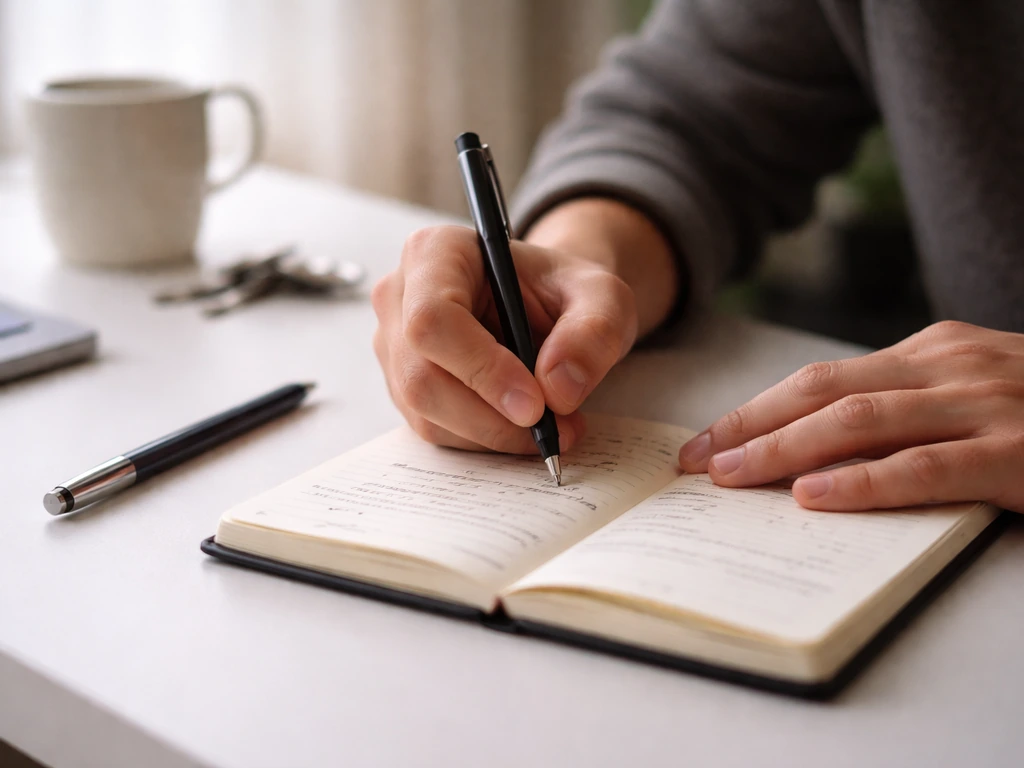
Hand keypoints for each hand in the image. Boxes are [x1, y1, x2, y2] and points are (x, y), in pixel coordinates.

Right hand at [372, 224, 638, 452]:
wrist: (549, 308)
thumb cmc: (564, 291)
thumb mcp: (603, 297)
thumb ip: (594, 332)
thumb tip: (559, 388)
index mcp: (435, 252)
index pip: (434, 318)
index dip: (481, 369)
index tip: (535, 404)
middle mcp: (400, 297)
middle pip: (422, 376)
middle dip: (492, 416)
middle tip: (554, 428)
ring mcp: (394, 345)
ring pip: (426, 412)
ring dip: (493, 434)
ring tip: (552, 427)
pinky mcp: (403, 386)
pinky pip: (434, 429)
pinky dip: (484, 440)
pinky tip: (522, 426)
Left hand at [678, 320, 1023, 512]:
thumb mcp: (968, 392)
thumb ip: (903, 409)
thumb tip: (809, 451)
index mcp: (931, 352)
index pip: (819, 379)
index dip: (754, 411)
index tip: (704, 441)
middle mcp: (949, 367)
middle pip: (823, 393)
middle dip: (749, 428)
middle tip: (694, 462)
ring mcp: (986, 405)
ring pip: (861, 423)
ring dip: (784, 451)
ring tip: (730, 478)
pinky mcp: (1021, 453)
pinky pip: (927, 467)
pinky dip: (866, 482)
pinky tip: (816, 497)